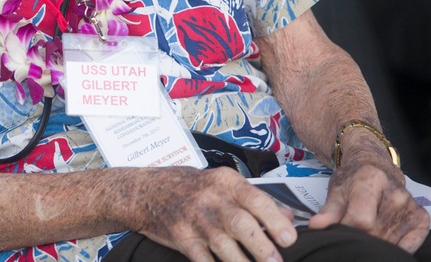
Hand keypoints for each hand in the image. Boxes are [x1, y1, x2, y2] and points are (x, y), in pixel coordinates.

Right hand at [133, 166, 296, 261]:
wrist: (146, 191)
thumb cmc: (190, 187)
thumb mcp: (222, 183)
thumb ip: (255, 199)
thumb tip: (289, 217)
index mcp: (225, 182)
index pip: (255, 199)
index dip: (274, 219)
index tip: (289, 238)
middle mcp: (210, 199)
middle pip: (240, 224)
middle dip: (262, 247)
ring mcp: (194, 220)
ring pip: (224, 247)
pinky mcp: (182, 238)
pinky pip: (203, 260)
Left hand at [310, 139, 428, 252]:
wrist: (376, 166)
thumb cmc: (354, 179)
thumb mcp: (337, 190)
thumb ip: (328, 210)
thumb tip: (315, 226)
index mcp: (371, 180)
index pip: (360, 219)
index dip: (346, 230)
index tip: (339, 230)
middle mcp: (395, 193)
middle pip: (375, 233)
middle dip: (359, 237)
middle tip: (352, 229)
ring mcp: (410, 206)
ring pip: (389, 241)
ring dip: (375, 242)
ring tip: (366, 229)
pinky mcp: (421, 219)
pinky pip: (408, 245)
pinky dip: (394, 246)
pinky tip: (383, 236)